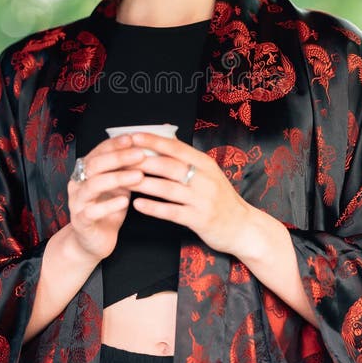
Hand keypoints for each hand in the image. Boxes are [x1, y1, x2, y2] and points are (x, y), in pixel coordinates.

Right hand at [67, 135, 144, 261]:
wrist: (93, 241)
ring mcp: (77, 202)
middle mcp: (78, 183)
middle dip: (118, 157)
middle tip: (140, 154)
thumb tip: (147, 149)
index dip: (115, 144)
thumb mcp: (119, 186)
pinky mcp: (81, 221)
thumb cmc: (108, 209)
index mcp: (86, 171)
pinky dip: (109, 205)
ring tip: (138, 176)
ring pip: (93, 185)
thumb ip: (126, 169)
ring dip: (117, 178)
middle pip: (95, 164)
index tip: (133, 138)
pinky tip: (125, 201)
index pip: (98, 151)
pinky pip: (92, 211)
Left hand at [129, 131, 251, 255]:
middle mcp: (205, 179)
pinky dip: (153, 208)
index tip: (132, 136)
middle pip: (168, 166)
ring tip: (122, 180)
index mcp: (205, 163)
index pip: (176, 147)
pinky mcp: (199, 219)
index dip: (153, 141)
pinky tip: (137, 205)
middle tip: (119, 159)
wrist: (242, 227)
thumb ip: (187, 157)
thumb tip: (164, 136)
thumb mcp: (209, 173)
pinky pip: (171, 212)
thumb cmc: (220, 197)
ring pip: (166, 188)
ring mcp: (202, 200)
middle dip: (141, 161)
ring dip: (142, 184)